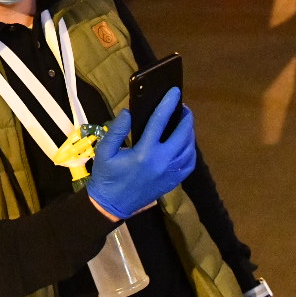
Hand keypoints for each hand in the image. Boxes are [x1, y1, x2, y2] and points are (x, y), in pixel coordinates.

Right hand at [85, 88, 195, 220]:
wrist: (111, 205)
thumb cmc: (106, 176)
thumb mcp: (104, 151)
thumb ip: (116, 130)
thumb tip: (128, 112)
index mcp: (144, 153)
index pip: (160, 121)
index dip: (168, 104)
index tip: (175, 91)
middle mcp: (162, 162)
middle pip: (182, 134)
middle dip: (185, 118)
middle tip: (183, 107)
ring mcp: (170, 173)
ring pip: (189, 149)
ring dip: (190, 133)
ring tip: (185, 123)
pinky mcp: (172, 182)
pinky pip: (189, 164)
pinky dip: (191, 151)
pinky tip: (186, 144)